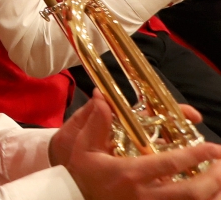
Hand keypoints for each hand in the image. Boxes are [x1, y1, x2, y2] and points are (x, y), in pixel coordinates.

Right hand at [56, 95, 220, 198]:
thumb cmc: (81, 173)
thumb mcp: (83, 147)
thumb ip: (96, 123)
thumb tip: (102, 98)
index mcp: (129, 173)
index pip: (169, 164)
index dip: (194, 155)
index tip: (212, 147)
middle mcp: (144, 195)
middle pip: (191, 192)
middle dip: (214, 178)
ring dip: (213, 194)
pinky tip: (209, 196)